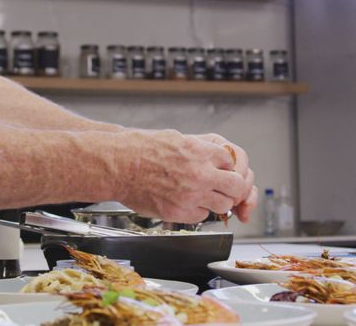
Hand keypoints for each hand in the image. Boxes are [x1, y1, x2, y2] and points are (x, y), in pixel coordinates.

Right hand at [117, 130, 252, 223]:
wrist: (119, 166)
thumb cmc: (140, 149)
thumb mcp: (176, 138)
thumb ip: (198, 149)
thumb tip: (212, 157)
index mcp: (200, 152)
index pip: (231, 161)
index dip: (226, 166)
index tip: (221, 169)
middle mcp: (200, 174)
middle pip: (236, 186)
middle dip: (232, 187)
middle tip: (225, 187)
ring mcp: (191, 195)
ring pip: (223, 205)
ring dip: (217, 201)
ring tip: (204, 196)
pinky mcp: (179, 212)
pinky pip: (202, 216)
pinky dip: (198, 211)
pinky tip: (187, 202)